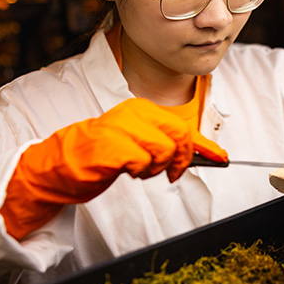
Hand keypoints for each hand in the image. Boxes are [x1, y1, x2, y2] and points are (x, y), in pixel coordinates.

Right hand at [0, 98, 227, 239]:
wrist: (60, 163)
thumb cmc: (101, 155)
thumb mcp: (137, 144)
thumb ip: (163, 144)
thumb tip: (199, 154)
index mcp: (142, 109)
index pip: (184, 127)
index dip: (207, 145)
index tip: (223, 158)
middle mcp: (134, 113)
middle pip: (180, 136)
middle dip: (182, 160)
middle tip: (172, 174)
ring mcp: (122, 128)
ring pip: (164, 150)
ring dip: (156, 169)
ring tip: (138, 170)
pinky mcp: (111, 146)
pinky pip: (142, 162)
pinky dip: (139, 171)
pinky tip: (125, 170)